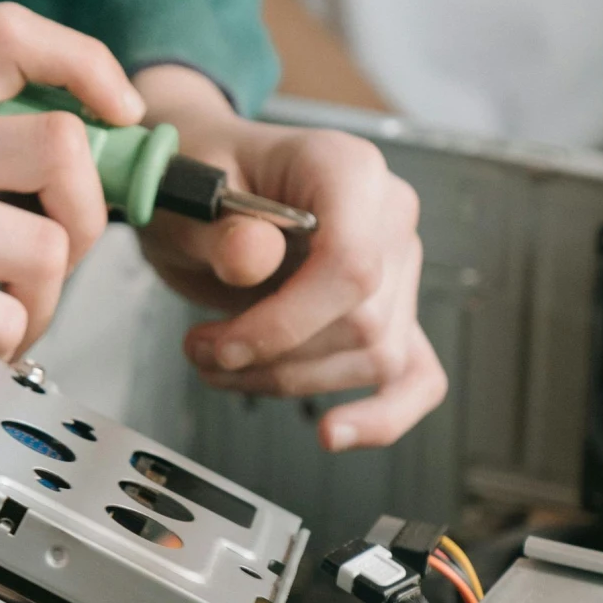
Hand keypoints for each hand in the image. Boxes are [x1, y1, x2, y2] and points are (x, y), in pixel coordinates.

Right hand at [0, 2, 142, 357]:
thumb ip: (6, 167)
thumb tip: (126, 171)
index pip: (8, 35)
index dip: (84, 62)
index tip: (120, 114)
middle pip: (60, 146)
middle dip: (85, 218)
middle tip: (52, 258)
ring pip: (46, 253)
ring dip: (39, 304)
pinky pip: (5, 321)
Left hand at [133, 65, 444, 449]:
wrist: (203, 188)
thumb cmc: (201, 180)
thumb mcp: (187, 194)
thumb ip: (219, 229)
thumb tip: (253, 258)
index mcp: (347, 169)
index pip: (351, 265)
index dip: (287, 323)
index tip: (225, 347)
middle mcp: (388, 215)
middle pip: (361, 321)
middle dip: (274, 357)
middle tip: (204, 351)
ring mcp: (397, 266)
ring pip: (374, 357)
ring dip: (289, 381)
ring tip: (222, 364)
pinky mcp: (391, 311)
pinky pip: (416, 375)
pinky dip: (383, 415)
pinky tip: (336, 433)